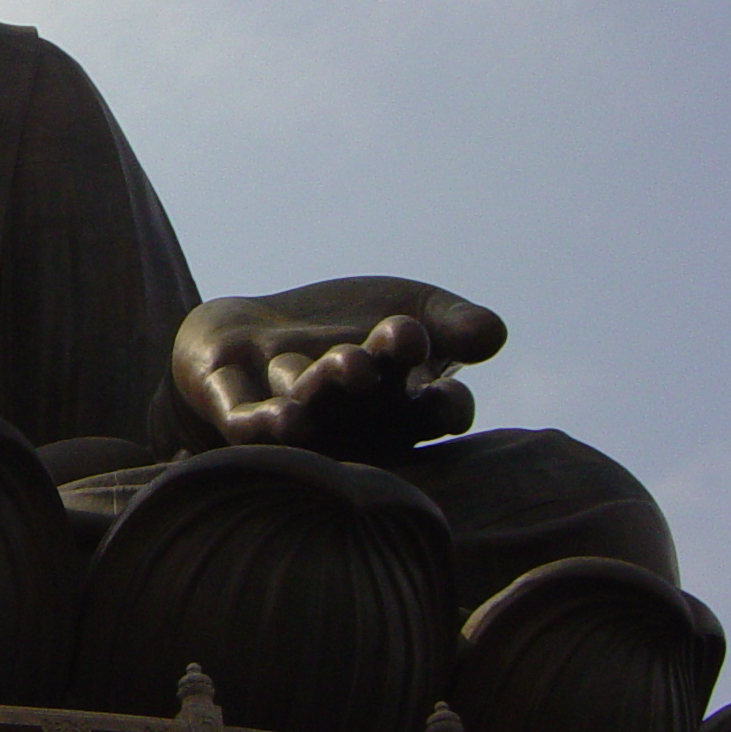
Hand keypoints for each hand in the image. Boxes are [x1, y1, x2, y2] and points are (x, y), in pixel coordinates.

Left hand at [171, 277, 506, 457]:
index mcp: (401, 404)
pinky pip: (248, 421)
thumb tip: (494, 334)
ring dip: (324, 391)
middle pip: (367, 404)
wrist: (254, 330)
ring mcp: (294, 414)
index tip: (449, 394)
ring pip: (310, 406)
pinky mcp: (237, 409)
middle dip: (371, 381)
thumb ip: (453, 323)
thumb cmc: (347, 327)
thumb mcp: (411, 310)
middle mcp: (351, 420)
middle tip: (370, 361)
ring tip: (344, 367)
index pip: (434, 412)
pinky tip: (281, 417)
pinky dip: (263, 421)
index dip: (445, 407)